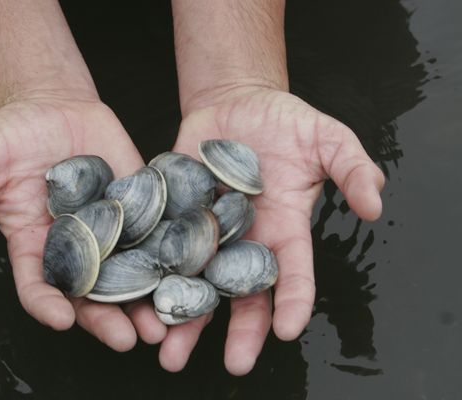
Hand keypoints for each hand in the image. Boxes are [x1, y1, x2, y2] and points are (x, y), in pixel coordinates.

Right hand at [0, 94, 167, 349]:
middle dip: (109, 319)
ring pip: (129, 274)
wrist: (53, 106)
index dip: (48, 305)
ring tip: (163, 323)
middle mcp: (76, 246)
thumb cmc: (9, 138)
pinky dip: (169, 254)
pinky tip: (186, 272)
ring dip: (146, 301)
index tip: (61, 320)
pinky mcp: (139, 207)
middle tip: (129, 339)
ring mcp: (110, 229)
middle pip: (92, 294)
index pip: (39, 286)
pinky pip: (155, 233)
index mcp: (35, 246)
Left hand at [160, 85, 384, 374]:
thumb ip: (353, 169)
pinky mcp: (174, 212)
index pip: (292, 273)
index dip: (293, 301)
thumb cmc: (286, 123)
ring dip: (184, 317)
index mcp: (284, 229)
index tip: (288, 330)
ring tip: (167, 351)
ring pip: (196, 282)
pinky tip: (136, 299)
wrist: (236, 103)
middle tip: (234, 366)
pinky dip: (149, 271)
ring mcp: (207, 230)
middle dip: (239, 330)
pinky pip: (161, 245)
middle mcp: (244, 239)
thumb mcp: (329, 139)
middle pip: (242, 293)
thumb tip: (375, 205)